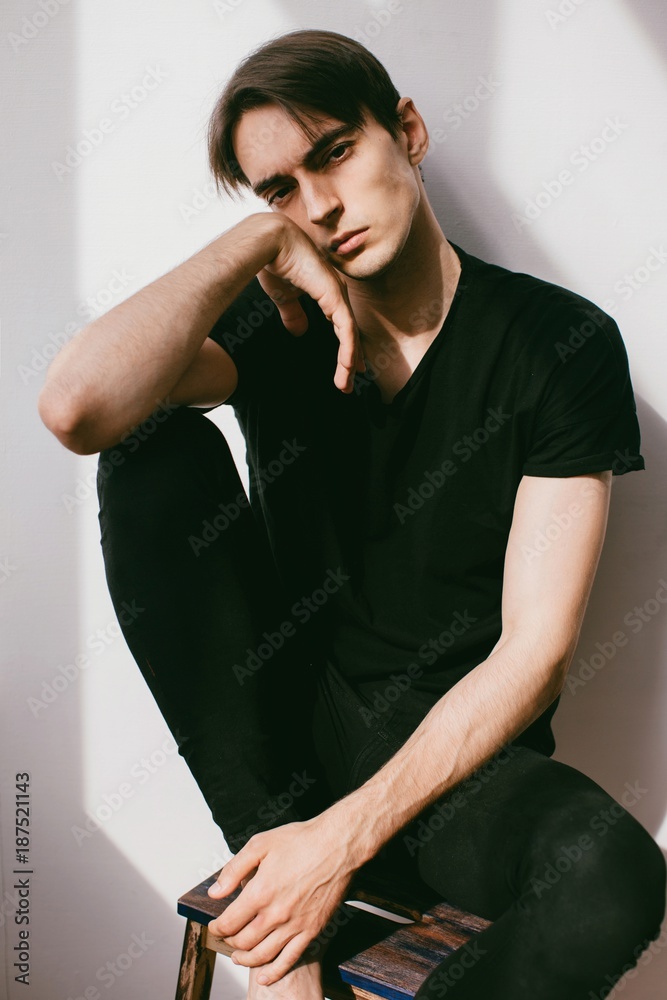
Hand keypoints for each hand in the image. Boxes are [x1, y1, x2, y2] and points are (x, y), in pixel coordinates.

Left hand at [206, 814, 359, 985]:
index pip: (229, 922)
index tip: (214, 926)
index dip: (217, 928)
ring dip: (245, 959)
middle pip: (243, 941)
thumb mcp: (260, 844)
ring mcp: (295, 925)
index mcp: (260, 892)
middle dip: (230, 942)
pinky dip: (273, 973)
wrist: (338, 845)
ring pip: (262, 954)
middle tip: (227, 937)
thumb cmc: (301, 840)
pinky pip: (289, 960)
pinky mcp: (312, 930)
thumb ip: (234, 870)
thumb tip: (215, 892)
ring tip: (238, 957)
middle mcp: (275, 914)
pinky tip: (264, 977)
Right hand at [256, 217, 364, 392]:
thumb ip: (293, 314)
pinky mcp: (334, 297)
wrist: (268, 243)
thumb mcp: (284, 297)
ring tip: (345, 385)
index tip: (348, 367)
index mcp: (327, 292)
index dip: (346, 346)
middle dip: (351, 359)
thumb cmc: (274, 262)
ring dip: (349, 362)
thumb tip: (299, 332)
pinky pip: (346, 330)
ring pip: (350, 336)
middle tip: (350, 382)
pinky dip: (348, 350)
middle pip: (349, 333)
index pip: (341, 324)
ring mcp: (338, 295)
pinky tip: (348, 367)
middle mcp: (337, 293)